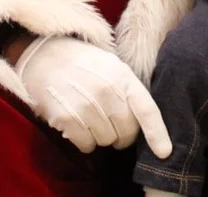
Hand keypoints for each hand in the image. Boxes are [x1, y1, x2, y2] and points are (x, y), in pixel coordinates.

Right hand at [15, 36, 171, 158]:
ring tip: (89, 116)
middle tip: (109, 122)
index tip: (164, 152)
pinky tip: (77, 123)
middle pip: (127, 132)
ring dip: (100, 136)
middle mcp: (106, 90)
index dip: (157, 134)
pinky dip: (84, 141)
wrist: (43, 55)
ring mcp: (85, 105)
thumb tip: (146, 123)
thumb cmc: (82, 64)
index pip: (146, 109)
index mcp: (121, 75)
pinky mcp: (66, 117)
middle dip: (121, 134)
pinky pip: (86, 145)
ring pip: (106, 141)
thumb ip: (129, 89)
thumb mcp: (111, 65)